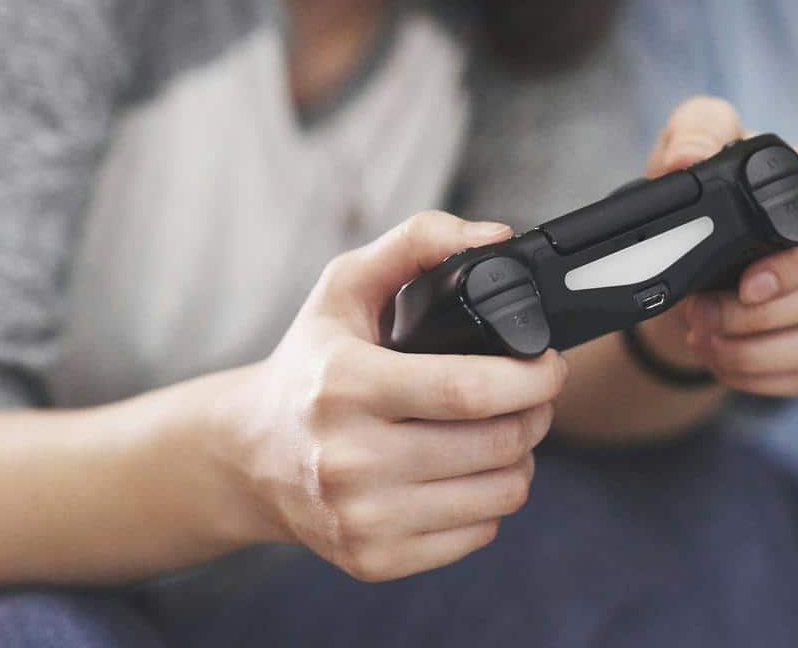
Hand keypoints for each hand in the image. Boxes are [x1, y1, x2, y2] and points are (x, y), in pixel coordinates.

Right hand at [222, 212, 568, 581]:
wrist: (247, 456)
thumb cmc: (309, 365)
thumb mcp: (344, 287)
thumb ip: (418, 242)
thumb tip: (497, 237)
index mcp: (344, 385)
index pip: (468, 391)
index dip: (532, 378)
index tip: (549, 365)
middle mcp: (348, 459)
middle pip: (496, 444)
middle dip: (537, 414)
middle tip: (534, 395)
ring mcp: (360, 518)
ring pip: (499, 495)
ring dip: (522, 459)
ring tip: (501, 432)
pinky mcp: (372, 560)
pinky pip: (477, 535)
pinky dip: (490, 503)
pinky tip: (468, 475)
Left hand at [637, 96, 797, 395]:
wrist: (708, 247)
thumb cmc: (715, 188)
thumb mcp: (698, 139)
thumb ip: (696, 129)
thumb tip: (687, 158)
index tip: (744, 285)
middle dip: (766, 317)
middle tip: (703, 318)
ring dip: (762, 353)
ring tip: (706, 342)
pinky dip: (768, 379)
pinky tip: (725, 365)